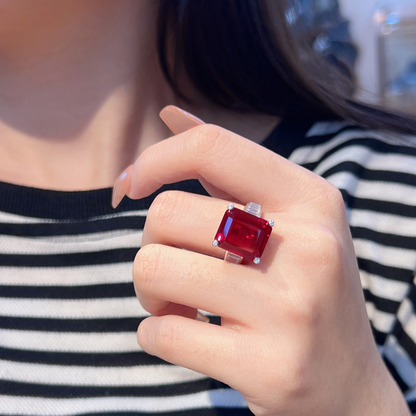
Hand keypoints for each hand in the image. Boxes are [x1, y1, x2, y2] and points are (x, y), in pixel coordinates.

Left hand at [112, 106, 409, 415]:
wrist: (346, 384)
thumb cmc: (305, 290)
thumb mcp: (288, 219)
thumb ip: (226, 165)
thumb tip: (170, 113)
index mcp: (312, 200)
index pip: (211, 147)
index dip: (154, 159)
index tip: (128, 185)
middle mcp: (309, 247)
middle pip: (167, 214)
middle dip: (152, 243)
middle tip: (174, 268)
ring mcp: (291, 310)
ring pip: (154, 270)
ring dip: (149, 292)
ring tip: (180, 304)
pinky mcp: (268, 369)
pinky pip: (161, 335)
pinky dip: (155, 334)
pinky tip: (189, 338)